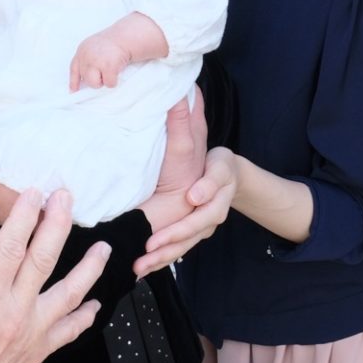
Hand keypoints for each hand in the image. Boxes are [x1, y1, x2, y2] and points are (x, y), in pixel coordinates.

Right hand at [0, 189, 104, 362]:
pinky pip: (69, 332)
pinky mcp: (37, 352)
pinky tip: (95, 304)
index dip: (23, 217)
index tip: (33, 193)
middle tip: (67, 198)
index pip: (10, 248)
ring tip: (104, 248)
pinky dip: (84, 317)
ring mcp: (31, 334)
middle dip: (57, 225)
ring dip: (89, 269)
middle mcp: (14, 314)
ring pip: (69, 295)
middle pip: (44, 261)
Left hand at [70, 32, 132, 91]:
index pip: (74, 68)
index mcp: (82, 50)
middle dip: (95, 79)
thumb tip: (84, 78)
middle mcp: (86, 56)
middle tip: (104, 72)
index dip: (74, 81)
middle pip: (85, 78)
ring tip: (109, 72)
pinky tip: (117, 71)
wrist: (125, 36)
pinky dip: (114, 81)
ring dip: (103, 81)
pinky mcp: (108, 67)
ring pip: (94, 84)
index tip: (73, 91)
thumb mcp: (94, 47)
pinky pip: (109, 83)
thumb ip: (87, 59)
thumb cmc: (112, 43)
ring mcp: (96, 62)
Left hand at [135, 93, 209, 270]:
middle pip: (201, 224)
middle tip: (155, 241)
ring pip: (186, 243)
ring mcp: (203, 225)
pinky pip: (176, 252)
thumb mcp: (197, 137)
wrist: (221, 180)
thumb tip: (179, 92)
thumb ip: (186, 119)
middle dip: (177, 233)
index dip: (206, 190)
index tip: (193, 196)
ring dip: (164, 255)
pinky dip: (159, 262)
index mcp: (221, 180)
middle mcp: (214, 206)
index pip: (217, 185)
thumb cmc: (208, 159)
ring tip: (143, 262)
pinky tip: (141, 270)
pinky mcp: (189, 237)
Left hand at [136, 146, 236, 274]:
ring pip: (180, 249)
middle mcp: (207, 225)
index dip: (171, 236)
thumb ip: (210, 182)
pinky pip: (177, 247)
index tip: (150, 244)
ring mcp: (200, 230)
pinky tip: (147, 265)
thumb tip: (194, 198)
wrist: (229, 173)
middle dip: (160, 256)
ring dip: (159, 261)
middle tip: (138, 265)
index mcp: (215, 210)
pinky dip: (162, 257)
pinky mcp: (192, 232)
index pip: (191, 226)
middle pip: (184, 244)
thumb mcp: (221, 168)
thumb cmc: (222, 167)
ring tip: (138, 270)